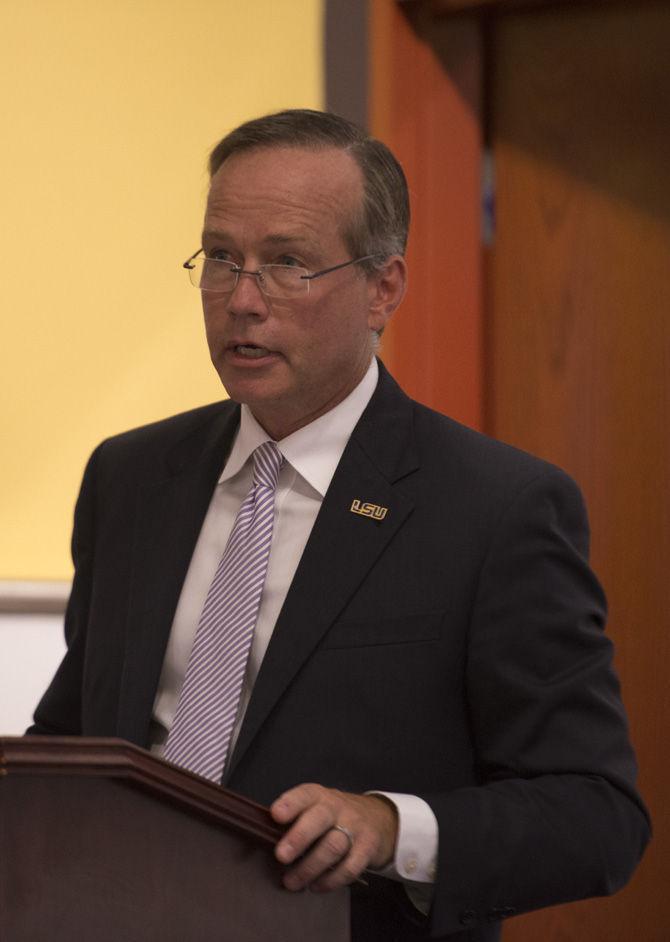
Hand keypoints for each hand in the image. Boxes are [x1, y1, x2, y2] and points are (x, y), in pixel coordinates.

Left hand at [270, 784, 397, 891]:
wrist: (379, 819)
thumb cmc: (335, 817)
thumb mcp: (317, 808)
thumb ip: (296, 819)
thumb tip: (264, 838)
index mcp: (320, 796)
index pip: (305, 794)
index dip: (290, 803)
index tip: (275, 815)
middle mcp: (338, 808)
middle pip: (319, 819)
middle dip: (299, 837)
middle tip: (281, 856)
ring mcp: (355, 827)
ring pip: (333, 846)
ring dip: (310, 867)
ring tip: (292, 882)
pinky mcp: (368, 848)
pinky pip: (350, 867)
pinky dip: (331, 881)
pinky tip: (316, 886)